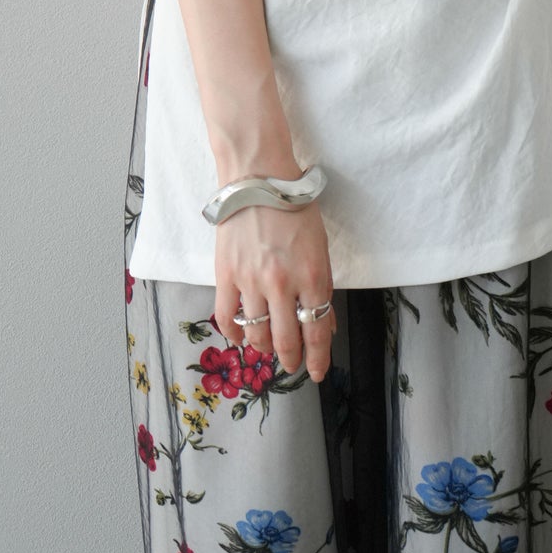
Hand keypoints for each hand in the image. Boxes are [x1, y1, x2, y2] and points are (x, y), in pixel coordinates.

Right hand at [212, 199, 336, 383]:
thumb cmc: (295, 209)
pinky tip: (240, 336)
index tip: (317, 372)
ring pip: (257, 334)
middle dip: (291, 359)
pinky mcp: (226, 275)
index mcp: (312, 275)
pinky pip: (226, 317)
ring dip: (264, 347)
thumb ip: (322, 286)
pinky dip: (234, 333)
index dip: (318, 358)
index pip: (318, 331)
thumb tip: (325, 323)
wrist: (258, 180)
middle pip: (287, 340)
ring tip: (267, 347)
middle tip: (291, 364)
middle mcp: (283, 284)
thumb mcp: (320, 247)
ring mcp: (251, 281)